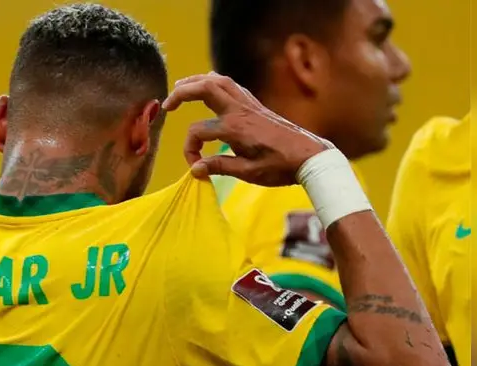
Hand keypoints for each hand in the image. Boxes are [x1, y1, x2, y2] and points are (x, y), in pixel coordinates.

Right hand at [162, 72, 332, 185]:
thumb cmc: (280, 167)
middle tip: (167, 105)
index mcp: (234, 128)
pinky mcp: (255, 105)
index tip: (195, 166)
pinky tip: (207, 89)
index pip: (198, 131)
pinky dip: (213, 83)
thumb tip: (195, 169)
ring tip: (180, 89)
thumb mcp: (247, 173)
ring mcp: (248, 105)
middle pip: (204, 87)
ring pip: (217, 80)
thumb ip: (219, 167)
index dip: (189, 150)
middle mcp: (239, 111)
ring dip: (196, 81)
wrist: (309, 156)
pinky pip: (230, 85)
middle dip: (181, 92)